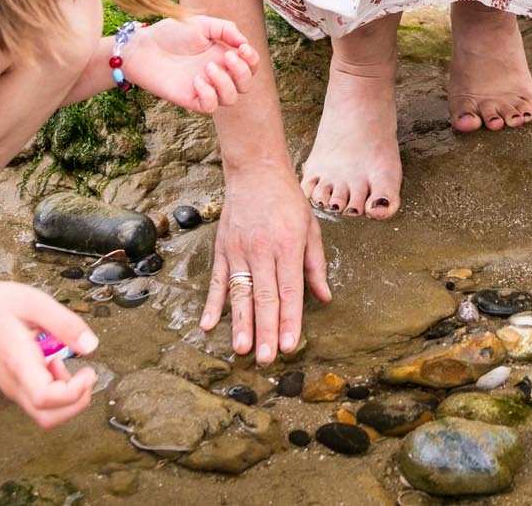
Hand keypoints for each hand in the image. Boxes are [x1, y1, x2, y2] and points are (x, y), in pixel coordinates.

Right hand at [0, 281, 97, 428]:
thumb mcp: (35, 303)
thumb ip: (65, 324)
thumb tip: (91, 346)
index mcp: (17, 362)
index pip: (44, 398)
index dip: (73, 392)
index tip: (88, 371)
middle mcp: (13, 383)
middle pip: (47, 417)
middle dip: (76, 403)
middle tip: (85, 376)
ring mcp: (12, 388)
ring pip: (44, 414)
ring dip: (67, 398)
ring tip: (66, 366)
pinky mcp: (14, 386)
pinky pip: (39, 403)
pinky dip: (56, 392)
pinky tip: (54, 365)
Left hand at [121, 17, 260, 113]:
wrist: (143, 46)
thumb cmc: (171, 33)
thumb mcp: (201, 24)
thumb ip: (225, 29)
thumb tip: (244, 43)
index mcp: (223, 56)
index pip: (250, 66)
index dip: (252, 60)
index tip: (242, 48)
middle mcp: (217, 74)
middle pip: (245, 85)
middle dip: (242, 72)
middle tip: (227, 57)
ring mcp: (204, 88)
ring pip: (230, 99)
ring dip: (225, 83)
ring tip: (208, 68)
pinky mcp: (190, 99)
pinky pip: (210, 107)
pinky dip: (209, 95)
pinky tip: (196, 81)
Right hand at [200, 165, 330, 364]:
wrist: (255, 171)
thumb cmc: (287, 200)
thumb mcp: (311, 228)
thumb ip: (316, 265)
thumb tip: (324, 297)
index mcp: (288, 246)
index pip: (290, 291)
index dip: (290, 320)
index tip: (290, 346)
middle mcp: (262, 251)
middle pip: (264, 297)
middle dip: (266, 331)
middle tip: (266, 359)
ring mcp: (239, 251)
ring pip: (240, 293)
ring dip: (240, 323)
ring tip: (241, 349)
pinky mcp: (222, 249)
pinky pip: (216, 281)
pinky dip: (212, 304)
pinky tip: (207, 324)